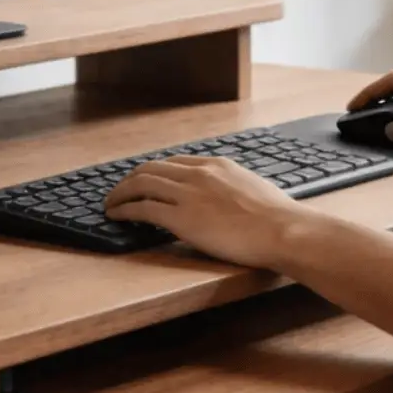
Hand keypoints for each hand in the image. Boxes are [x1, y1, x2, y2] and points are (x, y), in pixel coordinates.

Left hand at [104, 155, 310, 267]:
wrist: (282, 230)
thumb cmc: (278, 218)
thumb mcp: (254, 189)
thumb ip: (234, 187)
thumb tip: (231, 198)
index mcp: (217, 165)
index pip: (175, 162)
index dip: (155, 172)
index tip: (145, 181)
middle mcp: (198, 174)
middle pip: (151, 169)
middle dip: (130, 179)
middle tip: (120, 191)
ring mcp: (188, 194)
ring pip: (140, 185)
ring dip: (120, 194)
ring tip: (110, 204)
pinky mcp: (181, 218)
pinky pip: (142, 209)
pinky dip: (124, 210)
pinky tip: (116, 216)